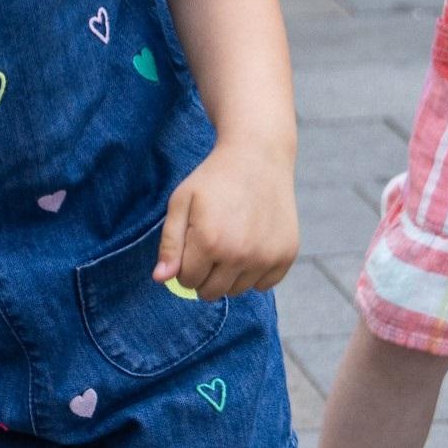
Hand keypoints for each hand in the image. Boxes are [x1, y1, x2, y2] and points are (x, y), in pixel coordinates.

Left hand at [153, 137, 299, 301]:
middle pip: (212, 292)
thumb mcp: (182, 201)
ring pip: (238, 291)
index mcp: (209, 242)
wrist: (258, 155)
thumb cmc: (214, 178)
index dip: (185, 265)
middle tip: (210, 246)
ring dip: (230, 275)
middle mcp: (240, 255)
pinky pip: (264, 285)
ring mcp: (266, 257)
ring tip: (231, 242)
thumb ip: (170, 243)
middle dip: (204, 275)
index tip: (192, 244)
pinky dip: (255, 273)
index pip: (187, 281)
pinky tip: (252, 245)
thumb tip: (161, 279)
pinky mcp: (286, 255)